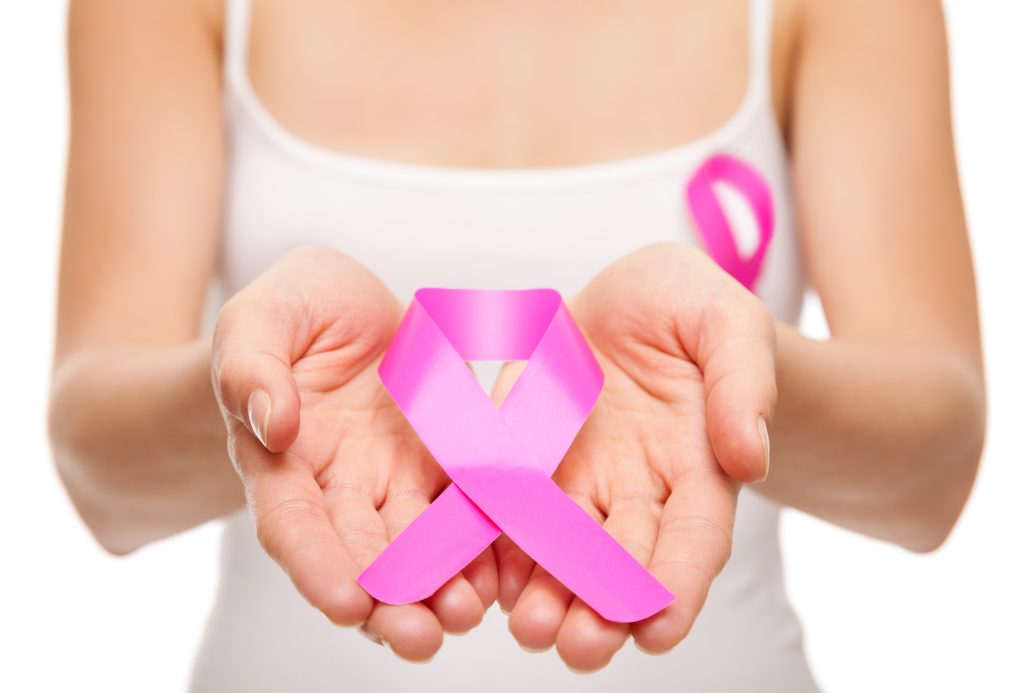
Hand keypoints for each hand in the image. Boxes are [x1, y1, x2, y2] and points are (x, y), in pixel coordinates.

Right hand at [211, 247, 496, 660]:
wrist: (346, 305)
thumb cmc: (290, 313)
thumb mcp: (260, 319)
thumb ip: (253, 367)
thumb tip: (274, 424)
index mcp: (282, 461)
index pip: (293, 523)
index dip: (315, 564)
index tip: (344, 603)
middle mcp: (341, 486)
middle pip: (361, 554)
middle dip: (388, 601)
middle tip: (420, 639)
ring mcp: (396, 478)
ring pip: (418, 544)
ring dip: (440, 586)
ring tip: (466, 616)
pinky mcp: (444, 462)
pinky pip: (466, 505)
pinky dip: (481, 542)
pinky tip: (501, 572)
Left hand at [494, 243, 776, 670]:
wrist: (630, 298)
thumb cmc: (690, 308)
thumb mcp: (728, 323)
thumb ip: (742, 384)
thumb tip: (750, 458)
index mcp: (695, 463)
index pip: (693, 535)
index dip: (679, 584)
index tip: (659, 630)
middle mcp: (636, 488)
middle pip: (623, 560)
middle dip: (603, 608)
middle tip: (580, 646)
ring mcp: (578, 479)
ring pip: (563, 550)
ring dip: (548, 594)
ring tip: (530, 628)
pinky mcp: (526, 459)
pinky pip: (508, 507)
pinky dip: (497, 545)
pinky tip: (481, 576)